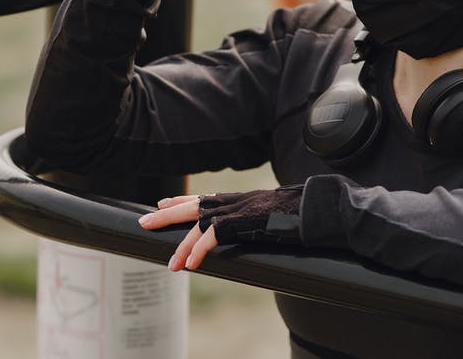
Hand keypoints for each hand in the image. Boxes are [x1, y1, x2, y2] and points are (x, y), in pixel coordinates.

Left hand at [137, 185, 304, 270]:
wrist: (318, 207)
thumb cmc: (301, 213)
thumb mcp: (273, 214)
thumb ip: (257, 219)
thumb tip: (254, 229)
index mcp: (241, 199)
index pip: (205, 197)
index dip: (181, 200)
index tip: (162, 203)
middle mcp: (236, 201)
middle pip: (193, 204)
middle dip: (167, 214)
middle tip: (145, 223)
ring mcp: (240, 209)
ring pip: (199, 223)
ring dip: (182, 245)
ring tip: (170, 265)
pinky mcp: (245, 221)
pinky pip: (215, 234)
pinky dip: (200, 248)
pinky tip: (191, 264)